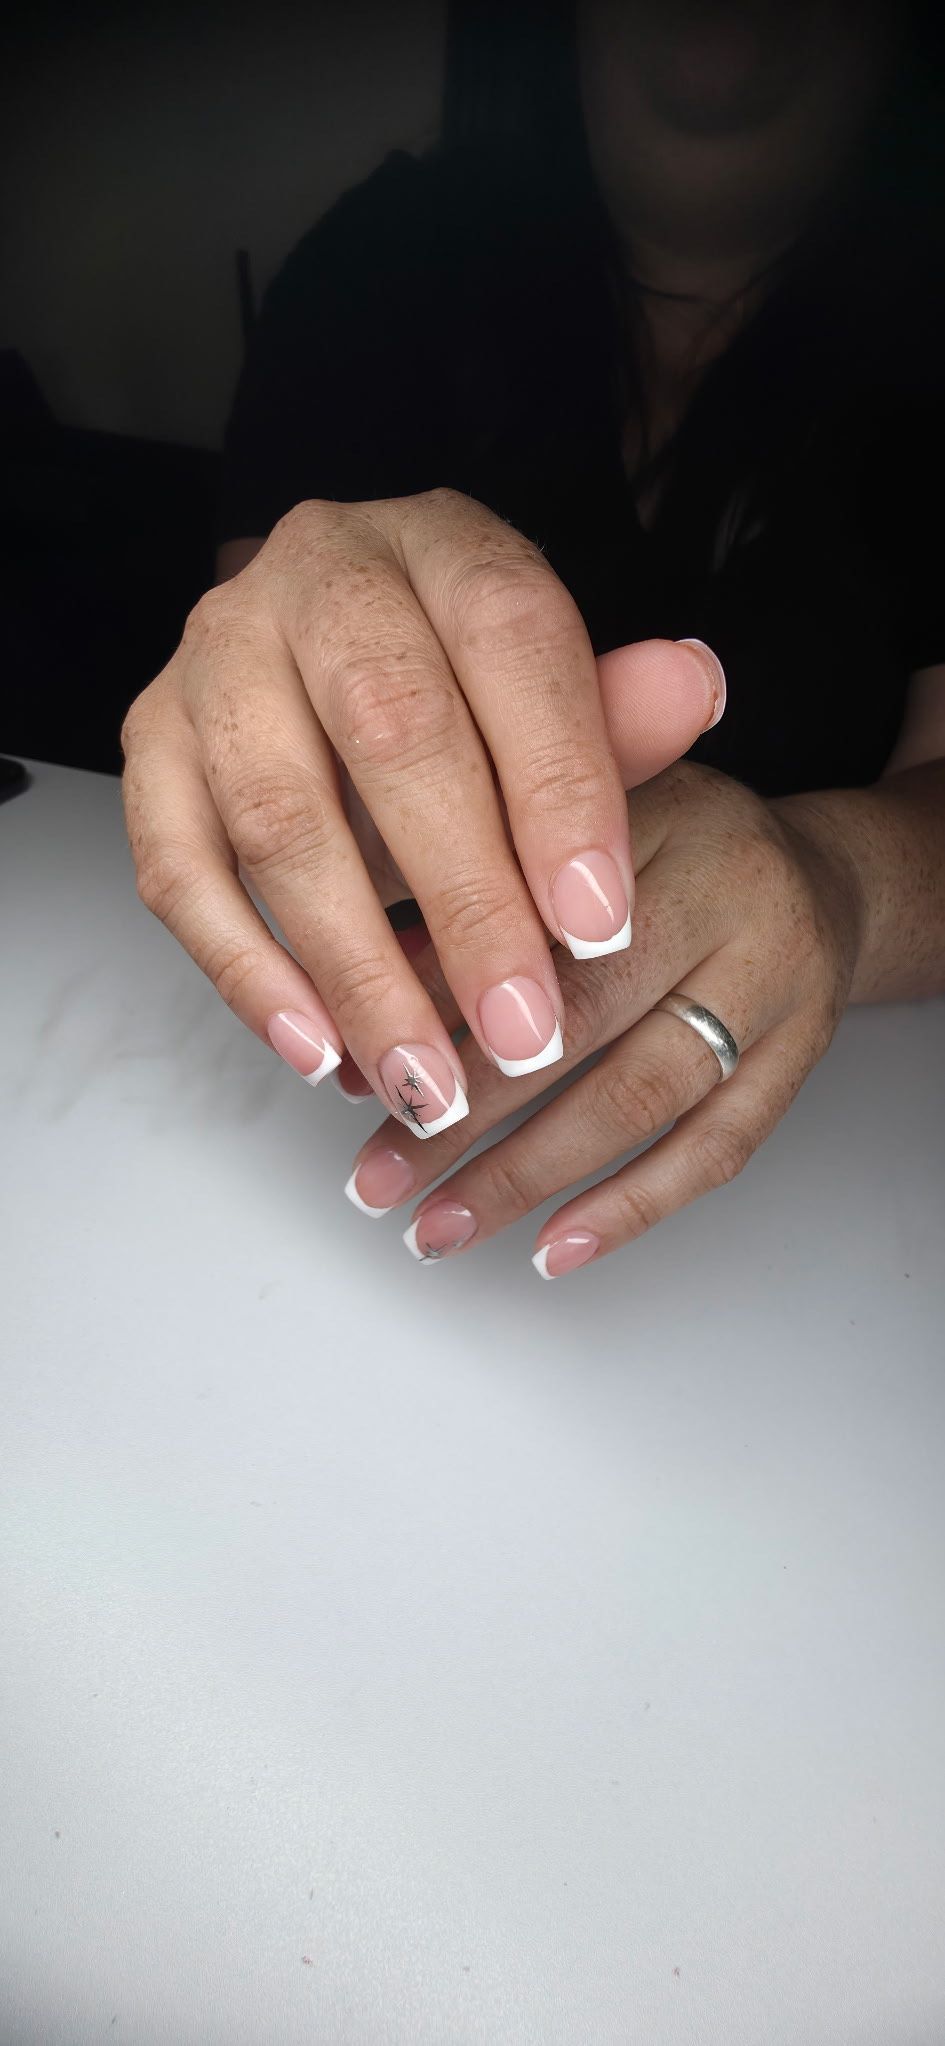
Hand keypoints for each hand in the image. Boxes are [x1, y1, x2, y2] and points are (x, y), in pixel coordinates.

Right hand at [122, 490, 721, 1132]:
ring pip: (279, 816)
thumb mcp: (556, 697)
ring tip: (427, 1081)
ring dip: (357, 967)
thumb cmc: (465, 692)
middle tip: (523, 1031)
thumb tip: (693, 688)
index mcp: (443, 543)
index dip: (562, 791)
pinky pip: (177, 869)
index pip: (512, 643)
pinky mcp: (150, 738)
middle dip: (466, 903)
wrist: (338, 655)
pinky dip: (248, 972)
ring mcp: (216, 654)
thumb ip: (615, 716)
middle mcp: (316, 572)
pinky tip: (319, 1050)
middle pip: (391, 734)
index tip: (603, 928)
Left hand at [344, 762, 863, 1271]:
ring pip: (641, 1098)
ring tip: (438, 1224)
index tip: (357, 1066)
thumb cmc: (671, 848)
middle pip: (584, 1017)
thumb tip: (349, 975)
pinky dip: (628, 1210)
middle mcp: (733, 897)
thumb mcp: (570, 817)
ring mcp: (775, 987)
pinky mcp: (799, 1062)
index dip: (435, 1001)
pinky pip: (715, 1151)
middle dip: (464, 1109)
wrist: (822, 876)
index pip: (532, 921)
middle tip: (377, 1174)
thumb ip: (472, 873)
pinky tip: (551, 1248)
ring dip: (527, 1177)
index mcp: (662, 820)